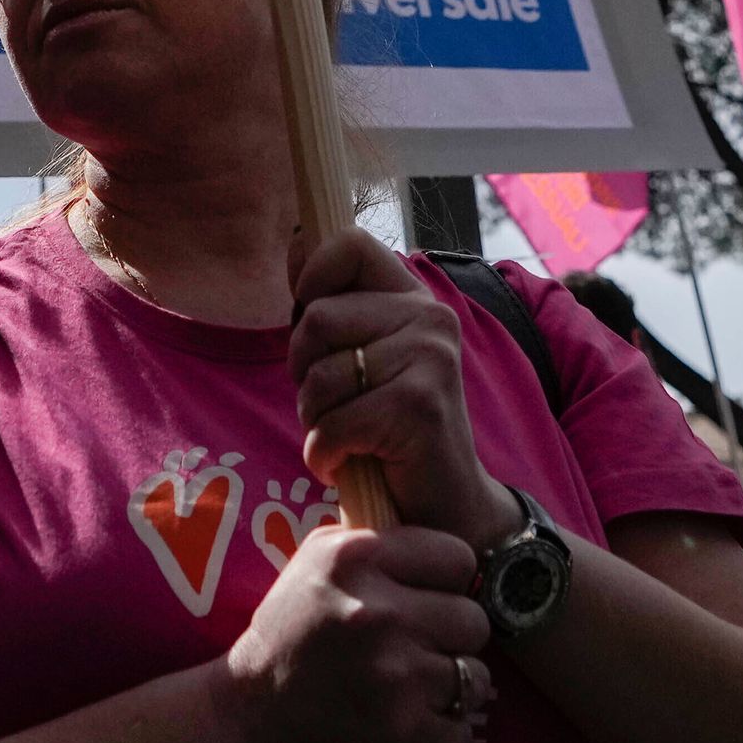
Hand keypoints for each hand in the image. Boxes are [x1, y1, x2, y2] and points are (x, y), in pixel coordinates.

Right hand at [216, 519, 493, 742]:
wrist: (251, 719)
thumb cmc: (291, 635)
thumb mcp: (316, 561)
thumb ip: (379, 541)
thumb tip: (443, 535)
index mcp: (356, 560)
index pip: (458, 557)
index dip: (445, 582)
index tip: (422, 599)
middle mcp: (378, 614)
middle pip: (473, 619)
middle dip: (449, 636)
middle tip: (412, 650)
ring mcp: (396, 679)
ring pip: (475, 676)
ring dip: (448, 686)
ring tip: (404, 689)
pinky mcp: (409, 737)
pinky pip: (461, 729)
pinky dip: (438, 732)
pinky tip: (399, 724)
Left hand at [288, 230, 513, 544]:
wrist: (445, 502)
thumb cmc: (388, 428)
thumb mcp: (364, 354)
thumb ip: (336, 303)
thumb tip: (297, 241)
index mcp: (412, 297)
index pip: (348, 243)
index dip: (311, 275)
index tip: (309, 316)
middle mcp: (429, 318)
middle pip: (315, 318)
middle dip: (303, 372)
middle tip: (334, 403)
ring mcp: (430, 359)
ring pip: (318, 376)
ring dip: (316, 420)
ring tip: (348, 435)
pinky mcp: (419, 407)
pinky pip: (333, 424)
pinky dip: (325, 454)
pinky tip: (349, 462)